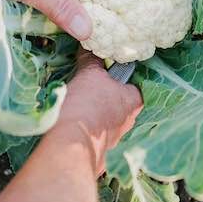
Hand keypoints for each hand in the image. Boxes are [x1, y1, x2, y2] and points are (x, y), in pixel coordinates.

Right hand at [48, 49, 142, 174]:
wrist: (68, 147)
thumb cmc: (86, 106)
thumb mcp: (89, 75)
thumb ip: (92, 61)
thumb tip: (90, 48)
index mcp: (134, 102)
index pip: (134, 84)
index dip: (120, 76)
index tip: (105, 71)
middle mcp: (128, 123)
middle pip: (117, 102)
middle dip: (102, 95)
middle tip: (85, 85)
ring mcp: (113, 141)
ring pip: (103, 120)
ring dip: (91, 113)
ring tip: (73, 103)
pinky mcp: (96, 153)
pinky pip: (90, 136)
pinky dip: (82, 129)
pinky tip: (68, 122)